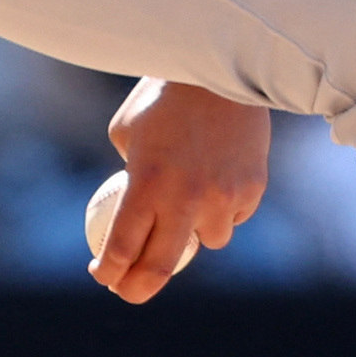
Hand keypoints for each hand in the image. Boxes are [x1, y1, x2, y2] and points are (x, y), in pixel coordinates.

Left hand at [89, 76, 269, 304]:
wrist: (222, 66)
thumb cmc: (163, 95)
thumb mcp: (127, 132)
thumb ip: (131, 174)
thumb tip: (127, 207)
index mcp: (146, 183)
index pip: (121, 249)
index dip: (108, 272)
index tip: (102, 276)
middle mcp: (186, 197)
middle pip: (160, 268)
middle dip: (137, 288)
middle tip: (128, 290)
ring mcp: (224, 196)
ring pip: (207, 241)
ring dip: (192, 236)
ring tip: (185, 211)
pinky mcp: (253, 188)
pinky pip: (235, 214)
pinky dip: (224, 209)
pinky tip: (217, 184)